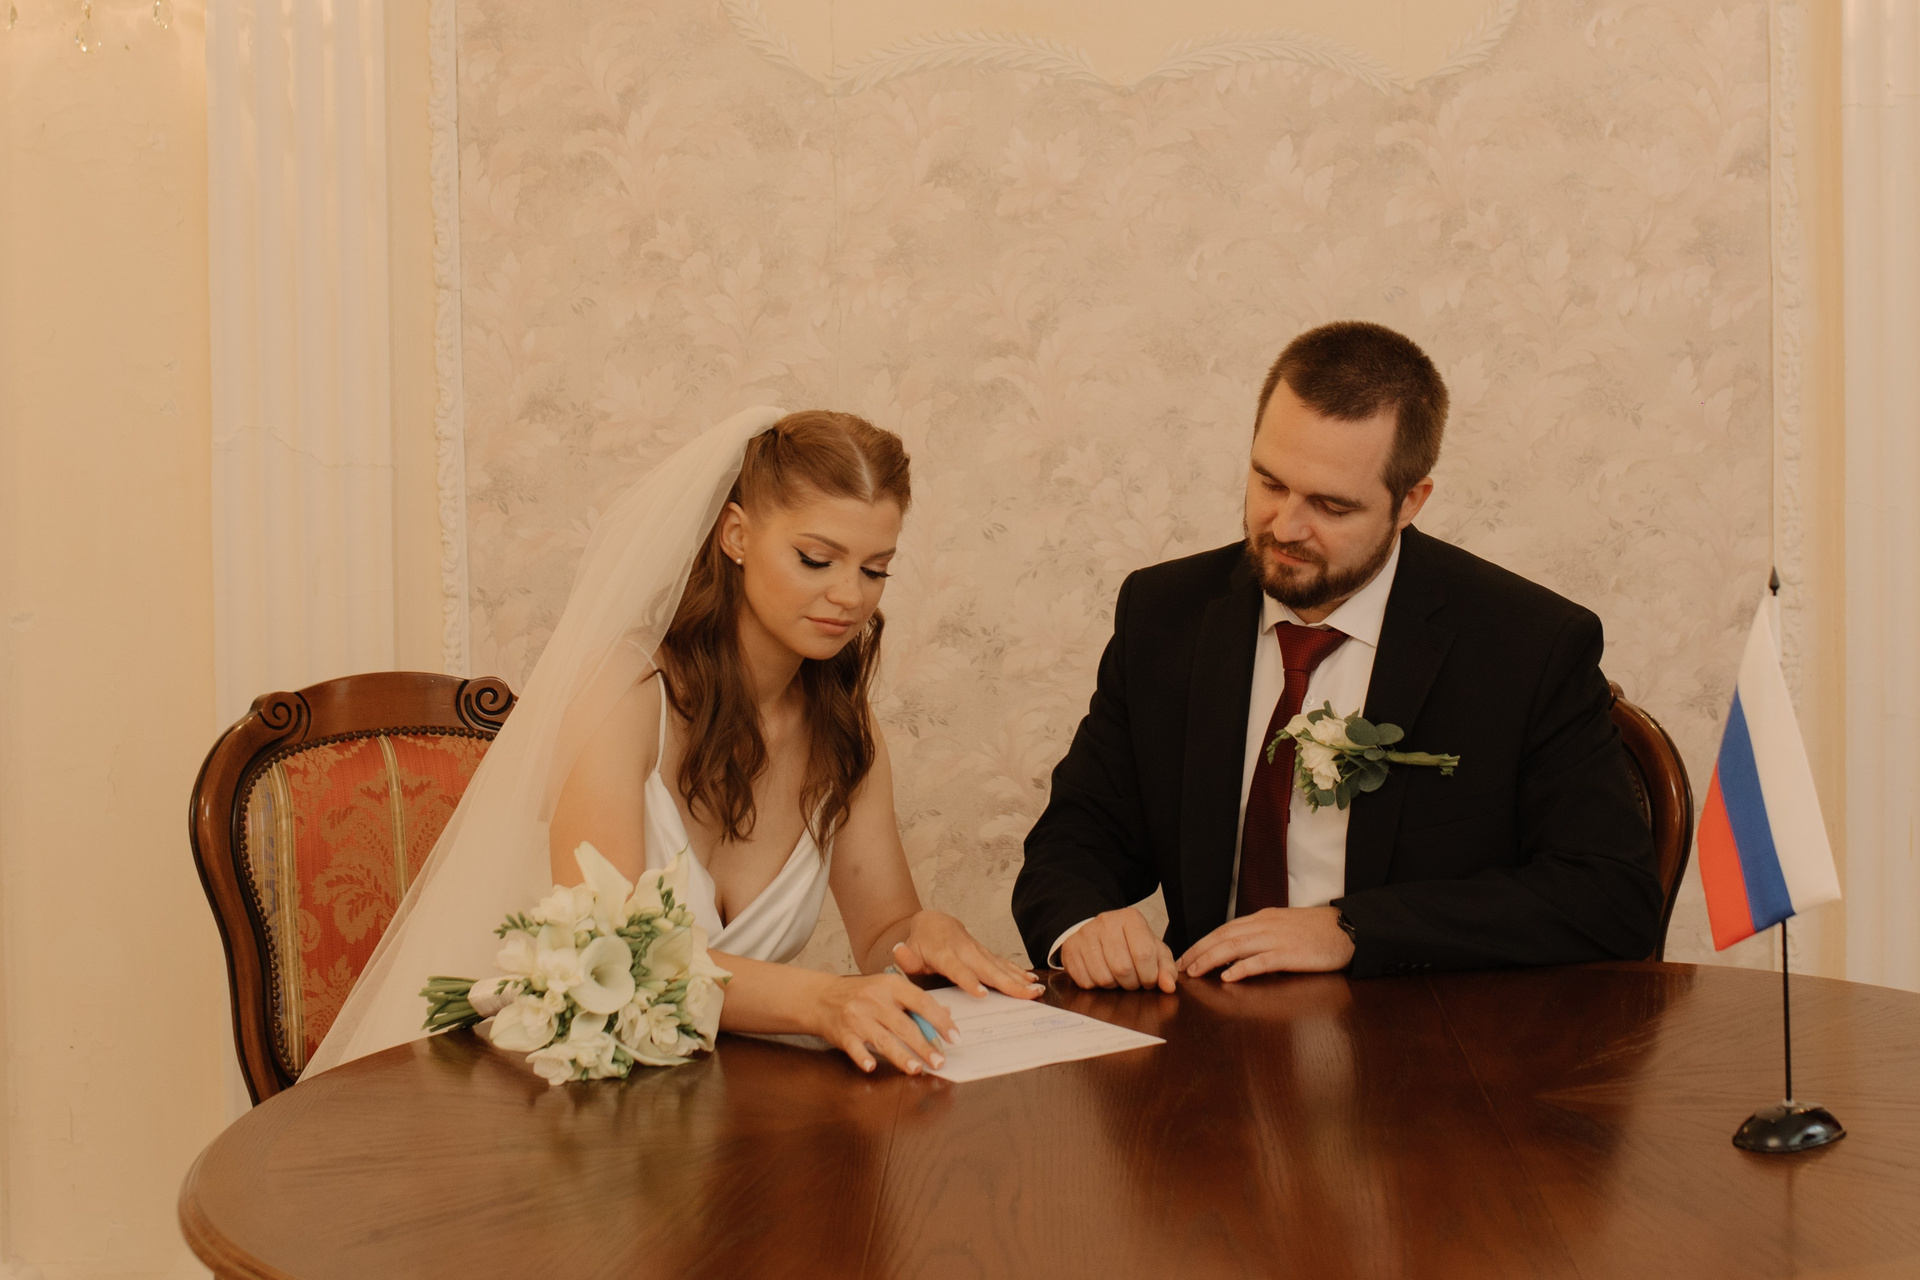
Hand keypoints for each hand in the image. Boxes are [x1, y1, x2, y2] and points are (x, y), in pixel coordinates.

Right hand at [810, 972, 958, 1075]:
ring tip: (917, 1069)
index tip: (954, 1036)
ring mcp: (858, 1017)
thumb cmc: (861, 994)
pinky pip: (855, 1047)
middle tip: (939, 1061)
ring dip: (901, 1056)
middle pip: (904, 1025)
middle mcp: (875, 1000)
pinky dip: (863, 1057)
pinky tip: (872, 1066)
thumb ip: (916, 1001)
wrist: (821, 997)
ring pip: (883, 1039)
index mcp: (891, 986)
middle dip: (924, 1045)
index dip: (940, 1020)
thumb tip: (946, 1014)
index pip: (921, 1002)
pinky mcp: (843, 1033)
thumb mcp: (889, 989)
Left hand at [891, 911, 1042, 999]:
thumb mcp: (909, 950)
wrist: (933, 921)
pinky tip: (1032, 981)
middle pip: (987, 968)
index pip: (958, 969)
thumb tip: (900, 953)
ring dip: (1019, 978)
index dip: (969, 980)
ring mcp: (978, 951)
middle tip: (1026, 994)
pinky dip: (1018, 971)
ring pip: (999, 966)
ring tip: (1035, 990)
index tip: (983, 994)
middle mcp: (965, 951)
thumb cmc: (921, 943)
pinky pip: (1003, 963)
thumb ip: (906, 958)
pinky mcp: (985, 953)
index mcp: (944, 954)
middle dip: (1007, 982)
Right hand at [1058, 908, 1176, 992]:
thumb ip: (1166, 968)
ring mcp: (1085, 934)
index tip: (1149, 979)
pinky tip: (1101, 974)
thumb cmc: (1130, 943)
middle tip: (1133, 980)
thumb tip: (1169, 987)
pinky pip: (1085, 982)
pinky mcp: (1070, 949)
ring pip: (1103, 978)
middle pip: (1123, 968)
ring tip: (1117, 977)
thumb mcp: (1153, 950)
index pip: (1144, 954)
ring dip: (1114, 986)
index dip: (1149, 976)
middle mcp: (1106, 922)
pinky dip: (1096, 986)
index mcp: (1131, 918)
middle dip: (1132, 983)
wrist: (1099, 932)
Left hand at [1177, 906, 1353, 980]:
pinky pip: (1261, 961)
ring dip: (1211, 959)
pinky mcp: (1290, 954)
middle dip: (1198, 951)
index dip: (1202, 943)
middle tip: (1180, 966)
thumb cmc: (1317, 931)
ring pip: (1235, 947)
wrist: (1347, 928)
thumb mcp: (1283, 927)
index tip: (1185, 956)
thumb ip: (1261, 935)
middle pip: (1223, 936)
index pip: (1224, 929)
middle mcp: (1265, 925)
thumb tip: (1237, 950)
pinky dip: (1242, 968)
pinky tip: (1228, 976)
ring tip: (1194, 972)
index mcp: (1262, 919)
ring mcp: (1277, 939)